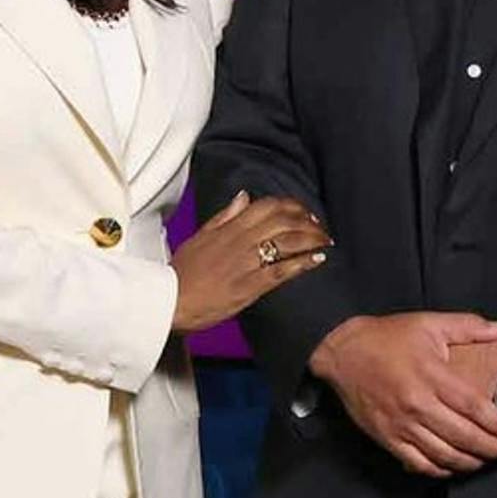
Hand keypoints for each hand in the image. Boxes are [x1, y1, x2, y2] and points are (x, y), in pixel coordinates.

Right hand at [170, 192, 331, 333]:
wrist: (171, 301)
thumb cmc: (183, 272)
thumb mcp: (200, 236)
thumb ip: (224, 216)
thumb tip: (244, 196)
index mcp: (229, 228)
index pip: (267, 206)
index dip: (291, 206)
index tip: (303, 211)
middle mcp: (241, 241)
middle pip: (283, 221)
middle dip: (307, 221)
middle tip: (320, 227)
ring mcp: (247, 263)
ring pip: (287, 241)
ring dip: (311, 239)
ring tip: (325, 241)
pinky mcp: (251, 285)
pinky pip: (282, 270)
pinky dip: (303, 263)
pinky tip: (318, 259)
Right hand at [308, 312, 496, 476]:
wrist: (342, 353)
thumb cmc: (387, 338)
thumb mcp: (429, 323)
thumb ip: (468, 326)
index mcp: (431, 375)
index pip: (473, 407)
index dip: (496, 424)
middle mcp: (418, 404)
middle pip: (463, 436)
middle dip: (492, 448)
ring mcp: (402, 425)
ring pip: (444, 455)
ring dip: (471, 462)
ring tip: (487, 460)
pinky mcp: (388, 438)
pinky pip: (418, 464)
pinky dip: (440, 470)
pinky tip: (454, 466)